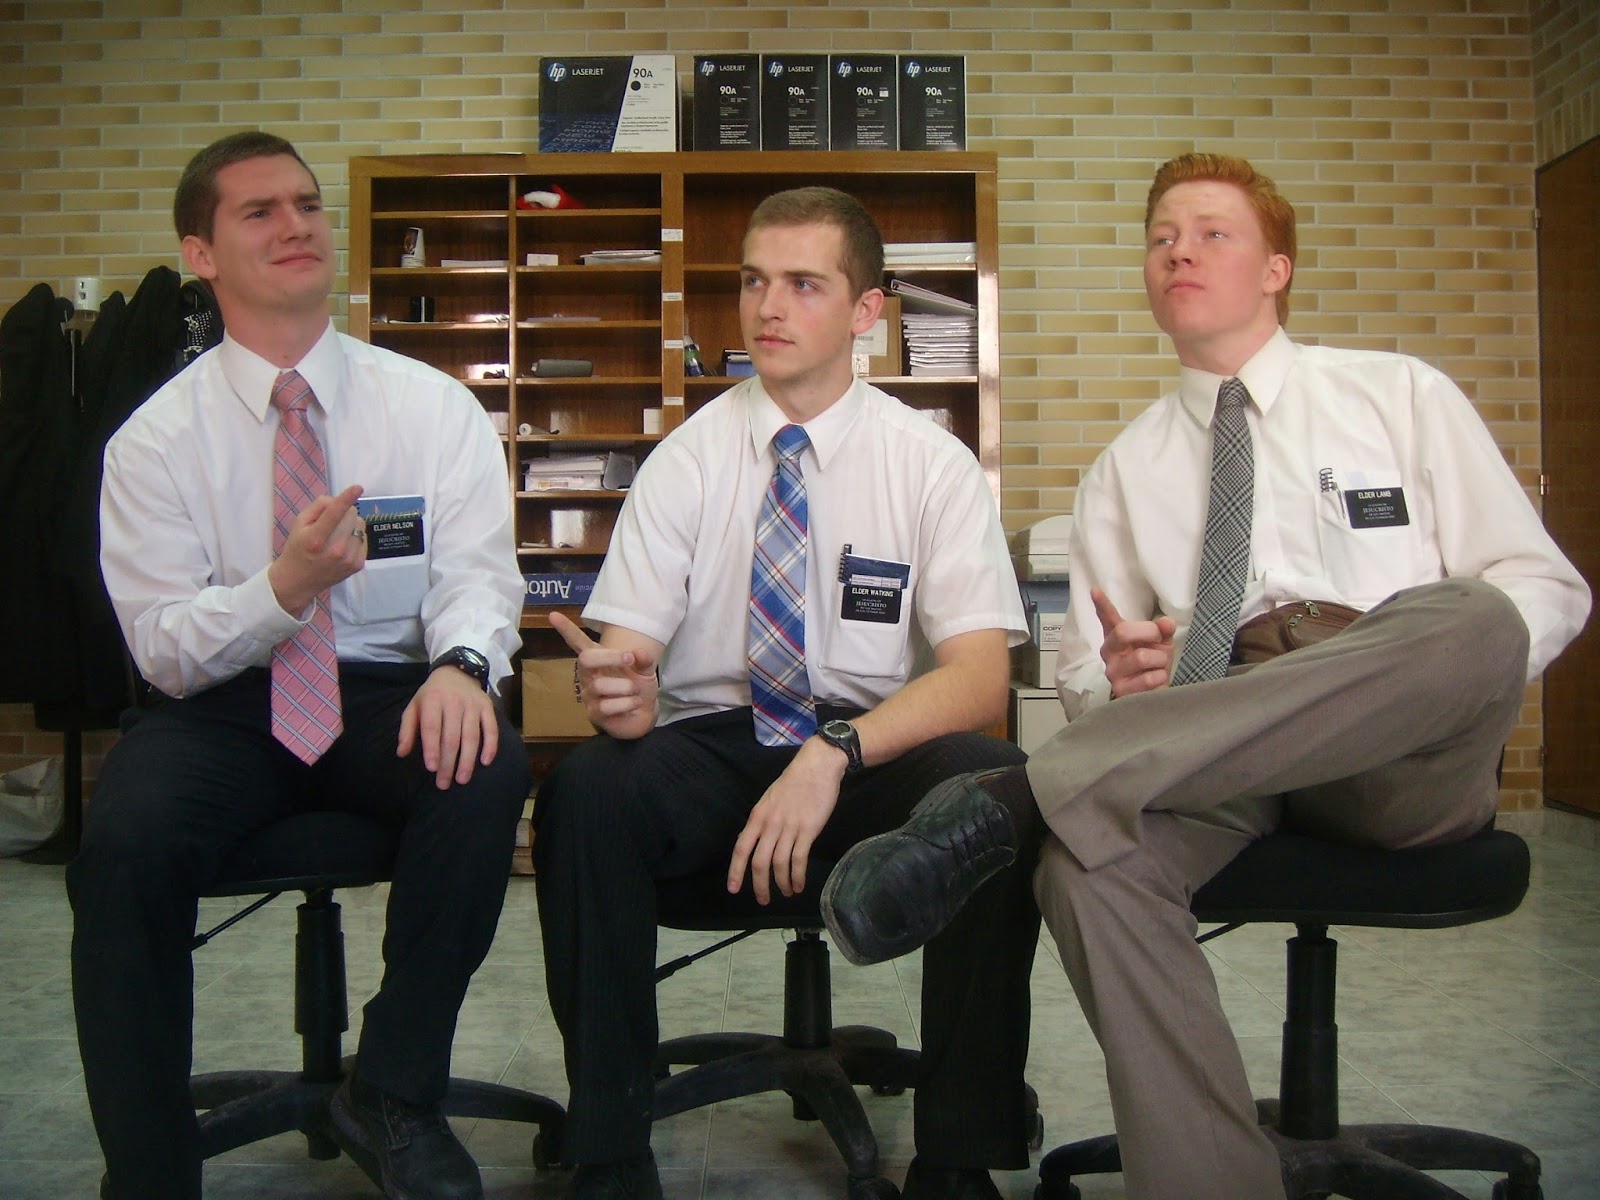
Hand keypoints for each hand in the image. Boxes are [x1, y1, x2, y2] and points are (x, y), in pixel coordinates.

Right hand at [268, 483, 366, 616]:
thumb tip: (337, 500)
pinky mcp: (358, 565)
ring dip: (350, 524)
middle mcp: (335, 550)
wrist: (299, 581)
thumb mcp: (299, 524)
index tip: (358, 487)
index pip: (334, 514)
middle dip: (344, 512)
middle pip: (352, 514)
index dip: (346, 498)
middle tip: (331, 522)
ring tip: (336, 535)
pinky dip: (355, 537)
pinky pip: (364, 538)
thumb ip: (318, 507)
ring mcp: (349, 559)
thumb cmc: (297, 548)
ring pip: (360, 525)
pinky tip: (343, 545)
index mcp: (316, 538)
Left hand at [398, 664, 498, 788]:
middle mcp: (454, 702)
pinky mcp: (487, 707)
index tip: (431, 768)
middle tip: (444, 784)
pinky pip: (491, 729)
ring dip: (467, 760)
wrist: (457, 671)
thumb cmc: (432, 695)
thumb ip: (407, 730)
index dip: (432, 748)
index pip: (432, 728)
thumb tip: (402, 753)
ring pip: (472, 737)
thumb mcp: (414, 706)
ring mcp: (473, 705)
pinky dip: (490, 746)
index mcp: (432, 701)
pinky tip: (485, 762)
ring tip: (462, 779)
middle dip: (448, 763)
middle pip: (452, 737)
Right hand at [549, 611, 659, 737]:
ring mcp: (588, 694)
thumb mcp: (645, 669)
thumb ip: (643, 659)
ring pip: (600, 685)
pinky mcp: (593, 714)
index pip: (578, 642)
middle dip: (610, 657)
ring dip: (625, 687)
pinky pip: (606, 706)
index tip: (553, 615)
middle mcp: (588, 675)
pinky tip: (633, 703)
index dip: (566, 629)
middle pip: (586, 659)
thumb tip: (638, 653)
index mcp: (598, 658)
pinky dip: (626, 703)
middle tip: (630, 660)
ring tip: (635, 692)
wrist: (644, 713)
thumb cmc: (638, 687)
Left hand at [727, 739, 844, 903]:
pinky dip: (797, 876)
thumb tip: (756, 842)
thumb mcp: (769, 800)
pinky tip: (798, 885)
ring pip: (779, 864)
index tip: (733, 888)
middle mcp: (770, 824)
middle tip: (763, 900)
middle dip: (759, 885)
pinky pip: (799, 860)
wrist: (816, 767)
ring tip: (786, 893)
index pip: (741, 848)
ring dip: (781, 883)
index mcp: (757, 816)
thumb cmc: (794, 782)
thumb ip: (763, 821)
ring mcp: (789, 828)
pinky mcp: (808, 830)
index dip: (736, 871)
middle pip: (759, 862)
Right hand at [1092, 588, 1176, 698]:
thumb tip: (1166, 623)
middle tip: (1158, 640)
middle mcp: (1110, 653)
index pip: (1108, 618)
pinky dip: (1160, 678)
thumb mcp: (1161, 643)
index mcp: (1117, 637)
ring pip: (1141, 656)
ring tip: (1158, 667)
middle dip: (1149, 633)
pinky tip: (1155, 682)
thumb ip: (1163, 630)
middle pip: (1123, 632)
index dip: (1102, 605)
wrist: (1153, 695)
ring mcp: (1113, 672)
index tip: (1095, 591)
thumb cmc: (1153, 665)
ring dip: (1160, 661)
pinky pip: (1148, 678)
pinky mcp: (1120, 691)